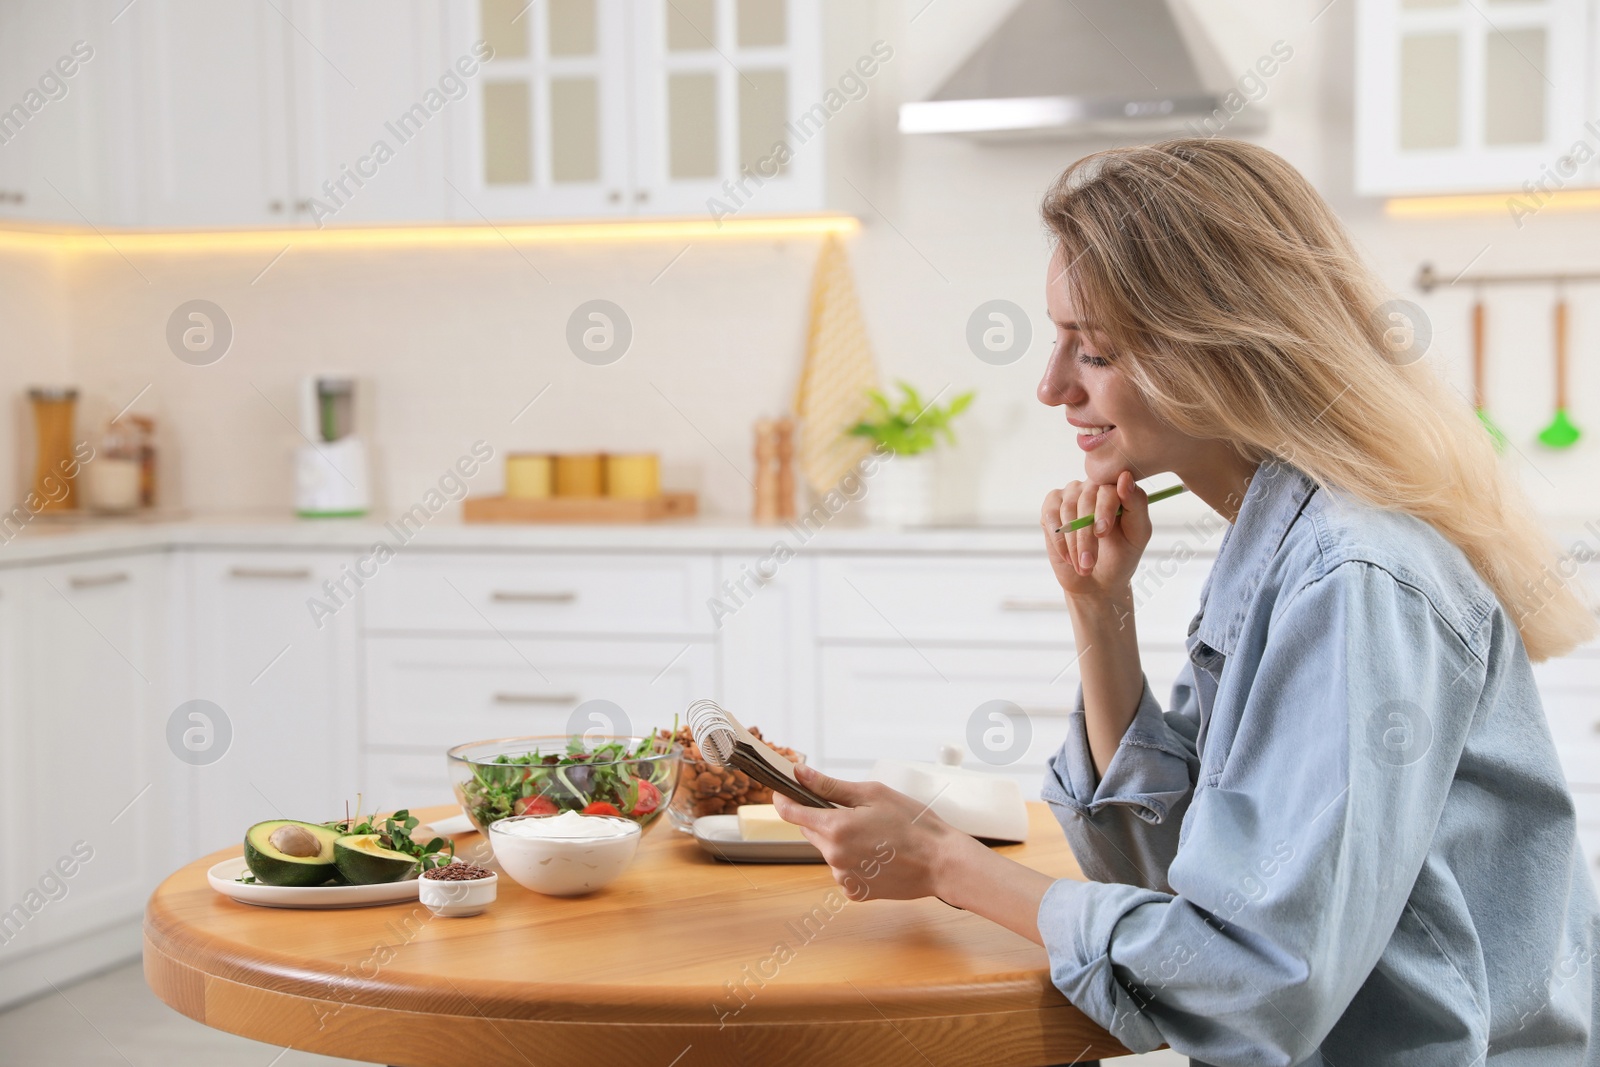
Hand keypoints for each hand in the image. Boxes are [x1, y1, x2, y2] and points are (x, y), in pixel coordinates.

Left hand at [771, 764, 959, 901]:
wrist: (941, 862)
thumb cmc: (912, 823)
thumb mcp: (872, 794)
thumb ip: (829, 786)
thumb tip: (798, 773)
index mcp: (835, 828)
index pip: (790, 812)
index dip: (784, 798)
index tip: (783, 789)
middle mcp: (833, 857)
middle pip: (811, 831)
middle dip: (823, 818)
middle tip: (856, 811)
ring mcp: (843, 878)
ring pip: (827, 850)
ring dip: (839, 840)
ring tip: (874, 835)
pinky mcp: (855, 892)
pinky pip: (842, 870)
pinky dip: (853, 860)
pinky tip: (877, 855)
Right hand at [1041, 470, 1151, 598]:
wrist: (1099, 580)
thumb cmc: (1122, 555)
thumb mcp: (1138, 533)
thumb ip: (1137, 504)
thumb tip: (1125, 477)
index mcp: (1116, 489)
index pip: (1108, 488)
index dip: (1104, 509)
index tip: (1102, 533)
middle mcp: (1092, 486)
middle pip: (1086, 500)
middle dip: (1087, 535)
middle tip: (1090, 561)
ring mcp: (1070, 495)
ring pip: (1067, 510)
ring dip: (1073, 542)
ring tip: (1083, 564)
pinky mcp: (1051, 508)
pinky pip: (1050, 516)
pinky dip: (1059, 540)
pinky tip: (1069, 556)